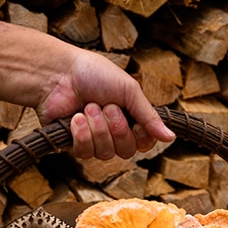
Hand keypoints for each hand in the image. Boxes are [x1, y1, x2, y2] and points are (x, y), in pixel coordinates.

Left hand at [38, 49, 175, 159]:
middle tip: (107, 106)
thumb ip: (149, 116)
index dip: (141, 136)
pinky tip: (75, 118)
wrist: (57, 73)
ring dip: (98, 128)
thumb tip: (171, 138)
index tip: (134, 120)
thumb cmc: (93, 74)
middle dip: (117, 128)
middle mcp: (114, 132)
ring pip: (106, 153)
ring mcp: (94, 140)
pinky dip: (82, 134)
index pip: (145, 143)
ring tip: (87, 107)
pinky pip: (86, 152)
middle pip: (127, 151)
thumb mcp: (129, 90)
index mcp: (130, 118)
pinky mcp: (74, 144)